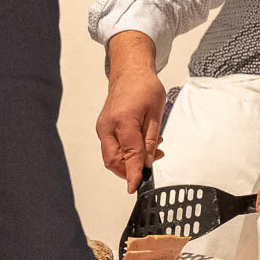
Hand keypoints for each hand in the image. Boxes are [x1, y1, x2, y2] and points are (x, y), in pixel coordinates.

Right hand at [96, 62, 165, 193]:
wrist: (130, 72)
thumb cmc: (144, 87)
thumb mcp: (156, 113)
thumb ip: (150, 140)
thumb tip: (147, 162)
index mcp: (123, 120)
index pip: (129, 154)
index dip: (133, 173)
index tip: (135, 187)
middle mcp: (107, 126)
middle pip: (113, 160)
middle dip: (130, 170)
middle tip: (150, 164)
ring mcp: (103, 127)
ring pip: (112, 157)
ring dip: (129, 162)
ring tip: (151, 152)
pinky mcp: (104, 128)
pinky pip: (112, 148)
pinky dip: (125, 153)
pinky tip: (141, 146)